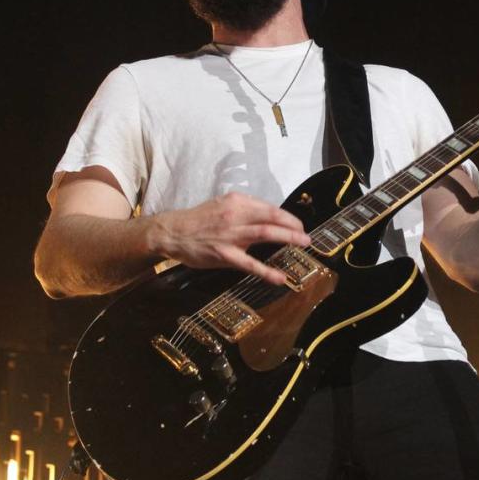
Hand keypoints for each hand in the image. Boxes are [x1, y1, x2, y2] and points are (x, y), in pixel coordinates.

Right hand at [152, 193, 310, 284]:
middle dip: (292, 225)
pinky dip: (266, 271)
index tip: (297, 224)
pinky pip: (249, 263)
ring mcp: (230, 235)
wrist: (172, 232)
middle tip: (306, 234)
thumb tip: (266, 218)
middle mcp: (235, 215)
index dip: (286, 216)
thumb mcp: (222, 205)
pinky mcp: (224, 254)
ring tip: (303, 243)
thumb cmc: (198, 220)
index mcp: (236, 201)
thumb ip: (243, 210)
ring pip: (265, 233)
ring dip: (287, 238)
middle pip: (271, 218)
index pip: (268, 207)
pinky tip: (280, 278)